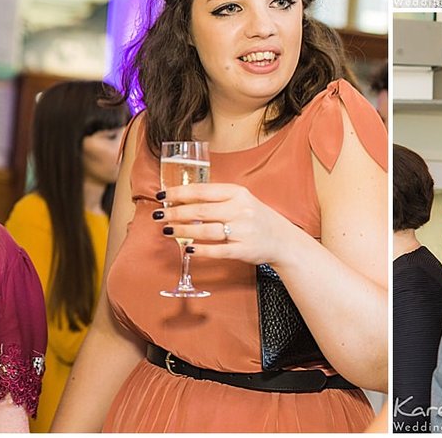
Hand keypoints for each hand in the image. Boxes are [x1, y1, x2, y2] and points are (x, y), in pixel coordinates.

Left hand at [157, 180, 300, 268]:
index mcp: (237, 193)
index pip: (203, 190)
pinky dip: (200, 250)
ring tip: (168, 230)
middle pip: (201, 210)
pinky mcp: (243, 249)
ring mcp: (242, 230)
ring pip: (206, 230)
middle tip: (159, 215)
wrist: (282, 239)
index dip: (180, 193)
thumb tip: (182, 199)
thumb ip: (217, 198)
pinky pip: (217, 250)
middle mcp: (240, 209)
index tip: (163, 195)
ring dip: (183, 230)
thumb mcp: (241, 200)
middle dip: (176, 212)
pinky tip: (187, 248)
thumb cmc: (255, 217)